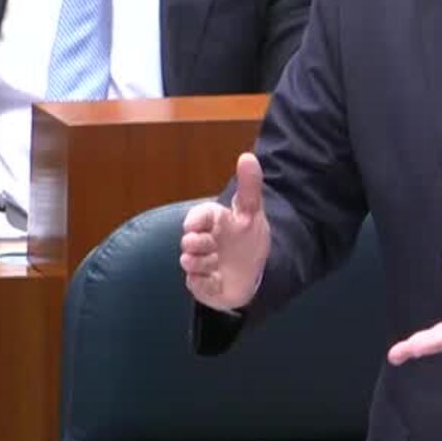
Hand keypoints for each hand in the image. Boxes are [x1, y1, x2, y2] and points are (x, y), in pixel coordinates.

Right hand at [180, 153, 270, 311]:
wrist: (252, 273)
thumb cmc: (247, 238)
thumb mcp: (252, 211)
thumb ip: (250, 185)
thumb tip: (248, 156)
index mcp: (210, 221)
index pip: (196, 217)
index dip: (196, 221)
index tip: (198, 226)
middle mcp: (200, 241)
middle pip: (188, 241)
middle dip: (202, 244)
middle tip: (216, 247)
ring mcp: (197, 263)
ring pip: (189, 262)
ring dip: (206, 264)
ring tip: (219, 263)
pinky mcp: (198, 284)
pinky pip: (196, 284)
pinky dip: (207, 283)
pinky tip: (218, 279)